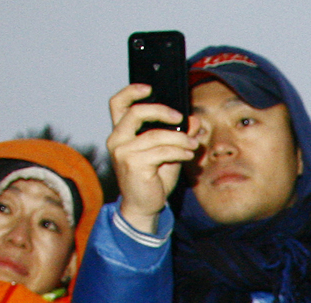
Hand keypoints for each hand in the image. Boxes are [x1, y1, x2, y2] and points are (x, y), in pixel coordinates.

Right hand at [106, 83, 200, 232]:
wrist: (144, 206)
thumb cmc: (153, 179)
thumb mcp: (168, 152)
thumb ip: (178, 135)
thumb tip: (194, 120)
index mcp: (121, 132)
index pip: (118, 104)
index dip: (131, 91)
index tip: (149, 87)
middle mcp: (117, 139)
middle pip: (136, 112)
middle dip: (161, 111)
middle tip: (180, 118)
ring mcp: (123, 152)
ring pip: (156, 135)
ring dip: (180, 139)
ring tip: (193, 145)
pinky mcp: (133, 164)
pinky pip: (162, 151)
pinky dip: (179, 151)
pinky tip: (188, 154)